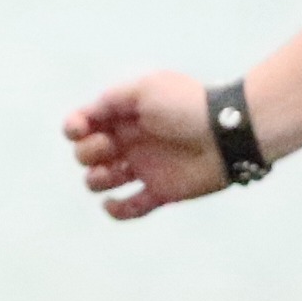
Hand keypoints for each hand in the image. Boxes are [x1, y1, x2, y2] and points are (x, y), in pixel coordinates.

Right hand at [63, 71, 228, 220]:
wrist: (228, 132)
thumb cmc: (186, 105)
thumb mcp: (144, 89)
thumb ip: (110, 100)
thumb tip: (85, 117)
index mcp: (123, 115)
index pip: (83, 123)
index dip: (73, 128)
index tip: (80, 129)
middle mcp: (129, 141)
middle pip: (85, 154)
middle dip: (88, 152)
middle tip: (112, 146)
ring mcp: (143, 167)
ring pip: (99, 181)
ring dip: (96, 179)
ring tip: (115, 172)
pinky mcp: (159, 192)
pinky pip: (129, 208)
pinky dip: (116, 211)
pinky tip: (113, 203)